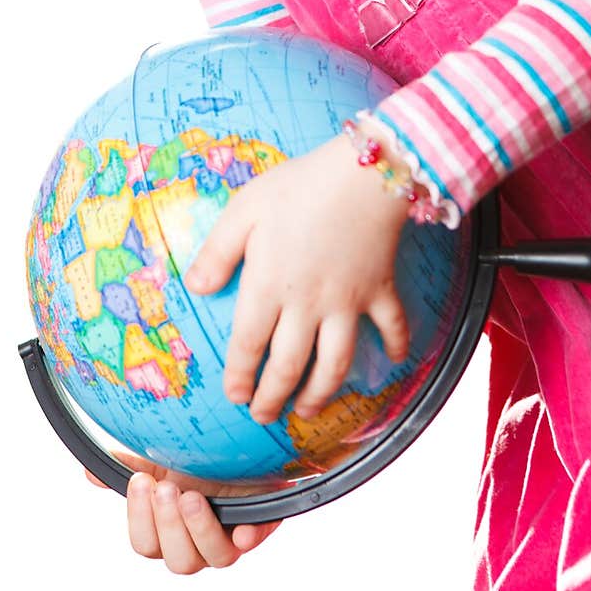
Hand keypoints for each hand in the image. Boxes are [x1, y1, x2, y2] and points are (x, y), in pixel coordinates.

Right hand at [85, 453, 281, 574]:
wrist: (238, 445)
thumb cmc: (193, 460)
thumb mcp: (157, 460)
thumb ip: (128, 468)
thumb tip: (90, 472)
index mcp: (168, 532)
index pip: (146, 544)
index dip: (139, 519)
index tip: (140, 481)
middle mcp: (198, 543)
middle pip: (178, 560)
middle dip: (168, 525)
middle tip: (166, 488)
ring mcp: (229, 538)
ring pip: (213, 558)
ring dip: (199, 529)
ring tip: (193, 497)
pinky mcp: (259, 525)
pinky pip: (256, 540)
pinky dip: (249, 538)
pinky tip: (243, 531)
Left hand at [184, 130, 410, 424]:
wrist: (363, 174)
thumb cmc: (298, 187)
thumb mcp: (244, 210)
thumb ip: (218, 252)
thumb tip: (194, 288)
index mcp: (269, 286)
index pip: (248, 344)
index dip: (240, 376)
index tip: (234, 395)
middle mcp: (308, 305)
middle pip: (289, 365)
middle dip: (273, 397)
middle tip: (264, 416)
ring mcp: (348, 301)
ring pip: (335, 363)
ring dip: (321, 392)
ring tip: (308, 410)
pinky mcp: (380, 289)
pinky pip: (391, 326)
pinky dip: (395, 346)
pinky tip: (394, 362)